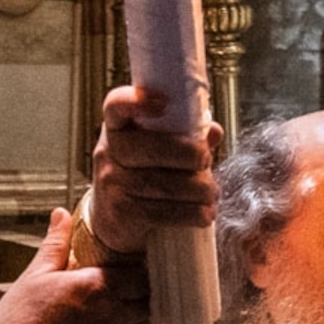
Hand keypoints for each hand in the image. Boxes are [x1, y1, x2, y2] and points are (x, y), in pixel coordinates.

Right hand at [0, 211, 152, 323]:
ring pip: (146, 323)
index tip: (129, 263)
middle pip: (148, 298)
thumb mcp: (33, 276)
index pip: (140, 273)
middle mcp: (113, 314)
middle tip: (127, 283)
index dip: (137, 267)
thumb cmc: (16, 322)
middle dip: (141, 289)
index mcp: (97, 286)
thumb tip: (61, 214)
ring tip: (123, 305)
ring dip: (139, 313)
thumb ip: (54, 244)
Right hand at [89, 85, 219, 255]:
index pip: (115, 106)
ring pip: (162, 184)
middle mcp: (109, 155)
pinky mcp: (123, 215)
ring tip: (211, 192)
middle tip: (206, 160)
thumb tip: (214, 132)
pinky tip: (204, 213)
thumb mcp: (157, 151)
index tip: (163, 102)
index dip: (134, 101)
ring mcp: (112, 185)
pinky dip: (192, 213)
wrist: (114, 222)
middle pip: (148, 148)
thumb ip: (185, 137)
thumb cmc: (142, 178)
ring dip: (198, 188)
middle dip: (187, 153)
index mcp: (117, 129)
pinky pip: (164, 212)